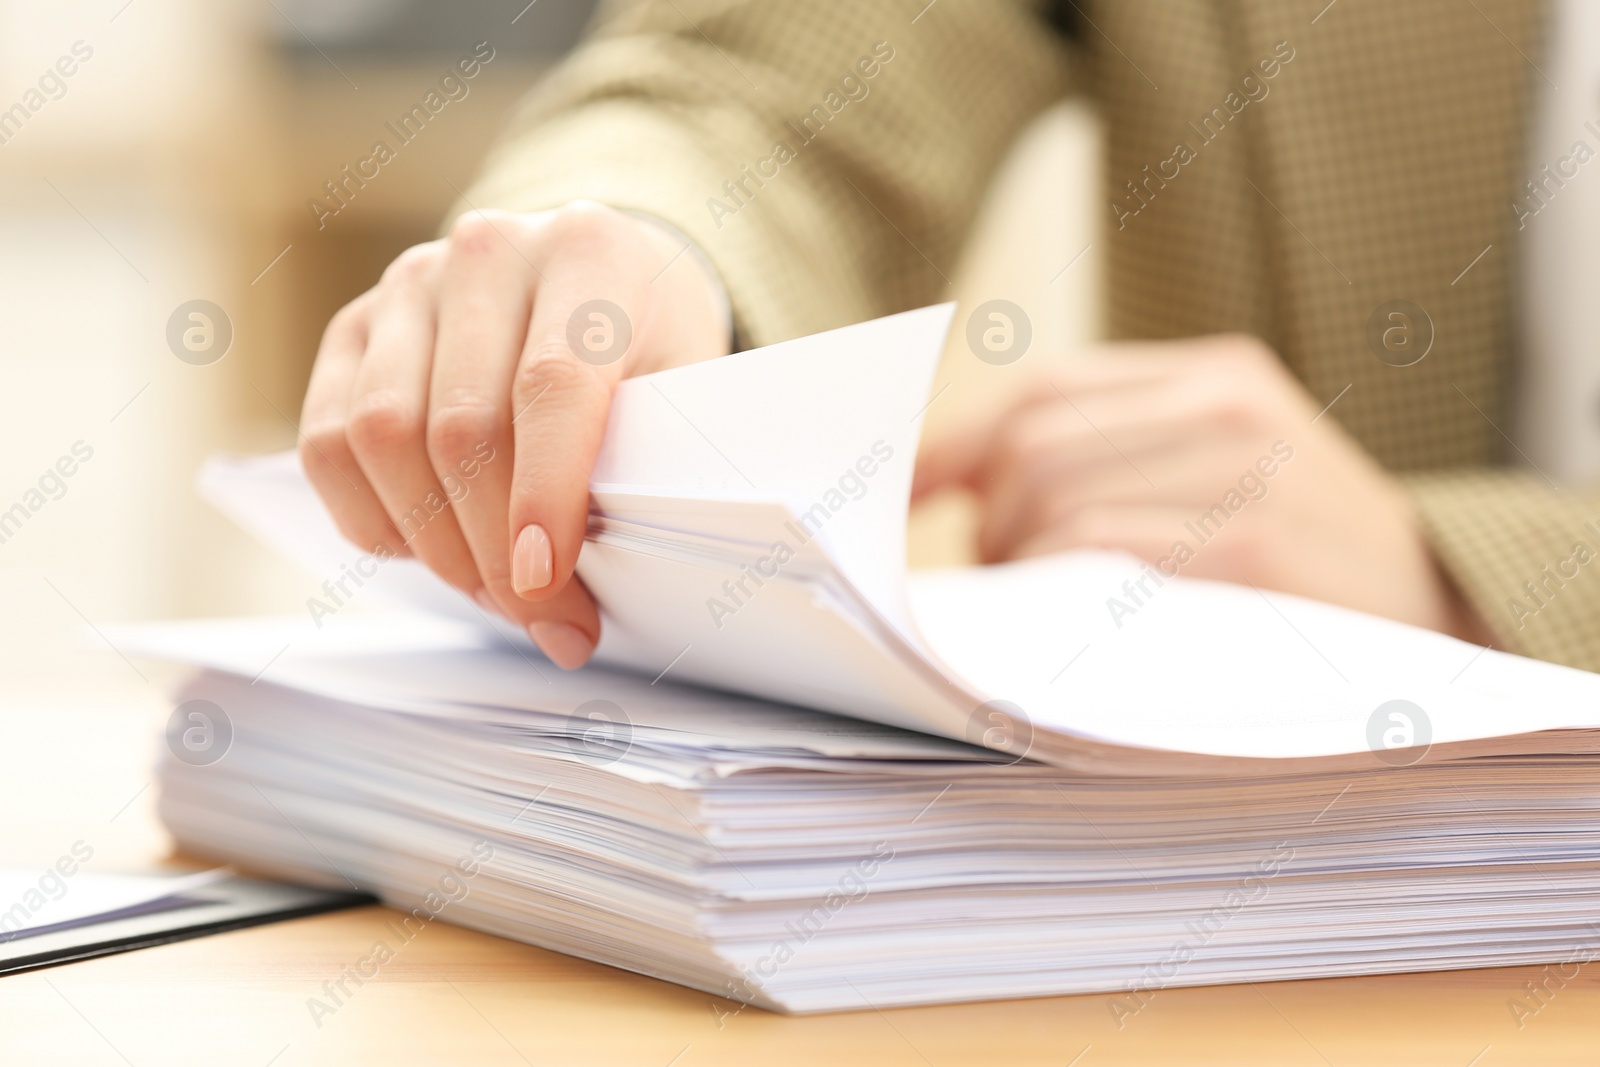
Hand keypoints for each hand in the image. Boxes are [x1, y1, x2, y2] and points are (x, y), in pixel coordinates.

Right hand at [299, 202, 729, 666]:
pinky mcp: (353, 328)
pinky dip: (374, 519)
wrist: (600, 274)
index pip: (550, 384)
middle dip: (494, 550)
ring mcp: (409, 285)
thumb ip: (643, 462)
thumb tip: (578, 585)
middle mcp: (487, 253)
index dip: (542, 495)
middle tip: (543, 621)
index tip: (544, 579)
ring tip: (492, 592)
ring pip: (381, 438)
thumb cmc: (649, 340)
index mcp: (587, 250)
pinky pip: (328, 443)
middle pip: (462, 426)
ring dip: (435, 544)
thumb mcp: (682, 385)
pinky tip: (431, 548)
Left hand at [914, 334, 1491, 640]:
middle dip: (984, 525)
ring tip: (1033, 613)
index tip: (904, 502)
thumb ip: (1119, 463)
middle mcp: (1228, 404)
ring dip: (1011, 567)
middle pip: (1030, 445)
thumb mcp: (1230, 478)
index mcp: (1217, 376)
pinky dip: (1047, 591)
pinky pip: (1093, 549)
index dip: (954, 449)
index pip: (1042, 391)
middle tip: (995, 587)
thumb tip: (956, 502)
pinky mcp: (1249, 545)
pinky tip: (1058, 624)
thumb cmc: (1306, 567)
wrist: (1446, 626)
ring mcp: (1243, 469)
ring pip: (1050, 498)